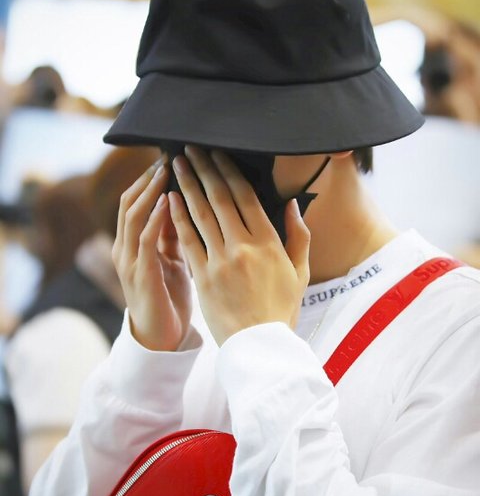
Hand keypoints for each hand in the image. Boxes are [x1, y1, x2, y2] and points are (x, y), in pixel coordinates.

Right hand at [112, 158, 191, 350]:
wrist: (163, 340)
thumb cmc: (170, 299)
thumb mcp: (174, 261)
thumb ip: (173, 235)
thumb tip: (185, 204)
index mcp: (134, 244)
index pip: (137, 202)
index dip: (151, 179)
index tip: (172, 158)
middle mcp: (125, 248)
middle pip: (131, 202)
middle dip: (148, 178)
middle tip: (169, 156)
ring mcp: (129, 261)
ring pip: (133, 215)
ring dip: (150, 190)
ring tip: (166, 169)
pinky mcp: (140, 275)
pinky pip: (144, 239)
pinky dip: (154, 218)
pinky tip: (168, 201)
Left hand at [168, 145, 309, 345]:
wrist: (260, 346)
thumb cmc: (281, 310)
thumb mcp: (300, 272)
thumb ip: (298, 236)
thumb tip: (294, 204)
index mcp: (269, 242)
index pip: (246, 196)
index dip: (229, 170)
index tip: (218, 153)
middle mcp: (243, 246)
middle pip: (220, 198)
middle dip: (204, 169)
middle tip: (191, 148)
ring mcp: (220, 261)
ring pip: (201, 214)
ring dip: (187, 186)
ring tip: (177, 164)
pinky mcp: (202, 277)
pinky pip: (188, 240)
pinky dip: (178, 217)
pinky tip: (170, 198)